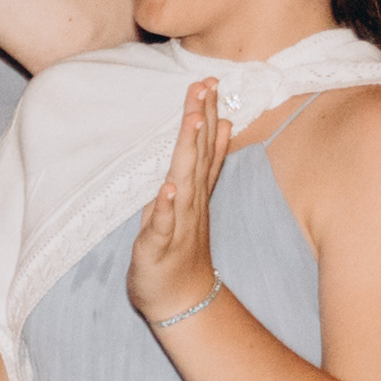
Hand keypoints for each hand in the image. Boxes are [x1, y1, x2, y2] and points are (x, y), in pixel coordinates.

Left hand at [127, 77, 228, 324]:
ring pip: (184, 182)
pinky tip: (169, 189)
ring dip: (189, 153)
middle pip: (197, 156)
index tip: (210, 81)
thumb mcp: (194, 198)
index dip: (207, 114)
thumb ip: (208, 162)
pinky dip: (167, 207)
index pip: (204, 146)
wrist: (182, 299)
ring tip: (193, 122)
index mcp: (194, 189)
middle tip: (205, 85)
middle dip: (200, 120)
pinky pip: (164, 224)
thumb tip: (221, 125)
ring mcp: (177, 223)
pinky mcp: (159, 246)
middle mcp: (190, 202)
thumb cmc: (183, 246)